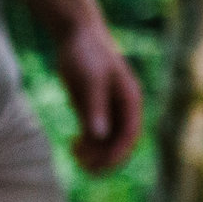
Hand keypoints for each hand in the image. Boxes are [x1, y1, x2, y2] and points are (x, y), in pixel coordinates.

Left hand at [56, 16, 142, 173]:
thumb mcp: (90, 80)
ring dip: (92, 152)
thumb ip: (95, 108)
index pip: (130, 135)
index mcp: (130, 99)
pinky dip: (85, 143)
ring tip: (72, 153)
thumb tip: (100, 136)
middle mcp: (122, 107)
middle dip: (103, 157)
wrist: (75, 34)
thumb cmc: (86, 53)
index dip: (118, 154)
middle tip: (82, 165)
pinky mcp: (92, 107)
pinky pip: (93, 133)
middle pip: (118, 142)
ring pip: (105, 141)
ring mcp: (107, 108)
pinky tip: (71, 145)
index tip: (100, 166)